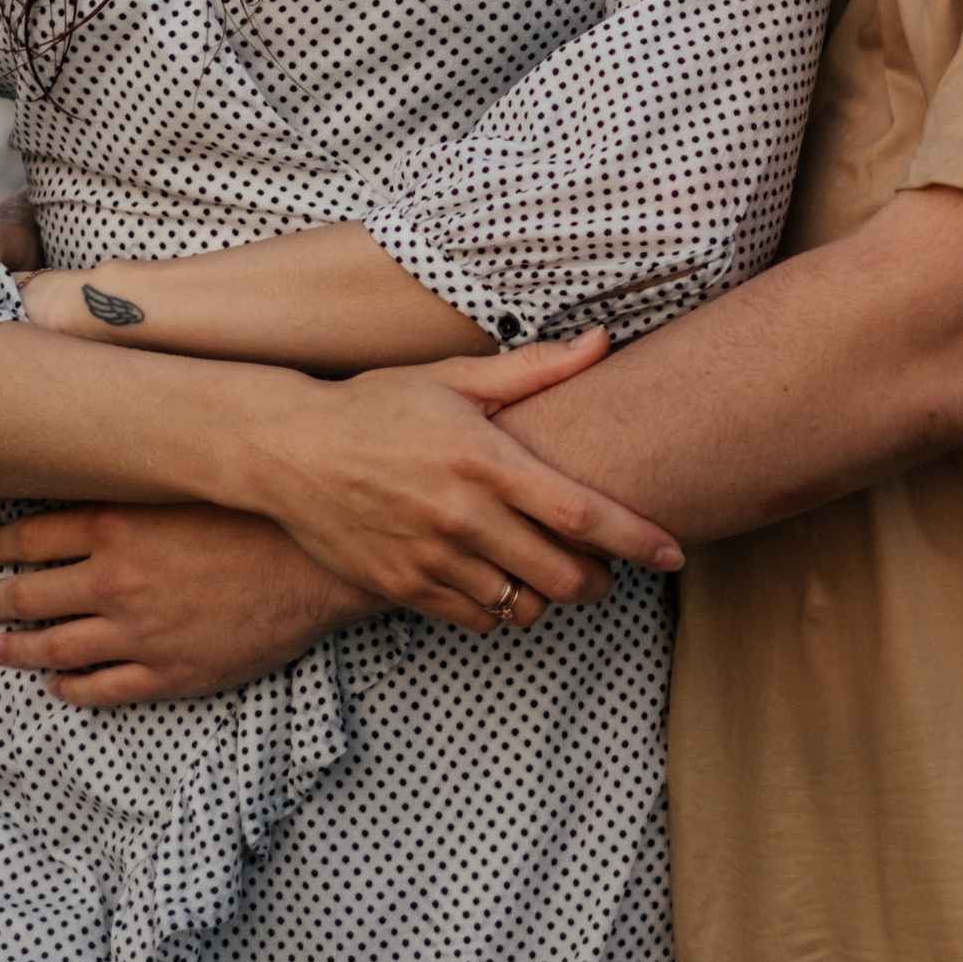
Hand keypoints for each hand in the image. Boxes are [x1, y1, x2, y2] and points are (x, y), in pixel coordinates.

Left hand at [0, 500, 385, 704]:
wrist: (317, 565)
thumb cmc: (259, 511)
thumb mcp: (185, 480)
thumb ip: (133, 478)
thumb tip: (93, 459)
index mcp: (116, 526)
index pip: (33, 538)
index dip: (1, 546)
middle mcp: (116, 581)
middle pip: (32, 596)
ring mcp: (140, 632)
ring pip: (58, 649)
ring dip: (20, 651)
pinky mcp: (170, 672)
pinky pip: (105, 688)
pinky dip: (73, 690)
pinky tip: (58, 688)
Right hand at [240, 331, 680, 632]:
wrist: (289, 451)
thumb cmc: (378, 405)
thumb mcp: (454, 378)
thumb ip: (535, 369)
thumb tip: (604, 341)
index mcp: (483, 458)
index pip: (580, 512)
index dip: (636, 538)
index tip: (674, 553)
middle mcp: (461, 514)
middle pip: (563, 574)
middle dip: (599, 579)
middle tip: (604, 568)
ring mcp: (431, 557)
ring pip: (523, 606)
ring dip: (549, 596)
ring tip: (548, 573)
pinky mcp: (404, 588)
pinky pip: (477, 620)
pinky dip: (500, 609)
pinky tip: (497, 580)